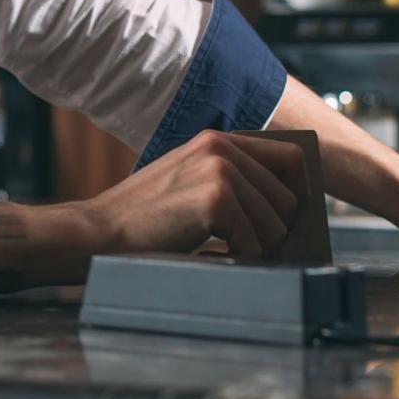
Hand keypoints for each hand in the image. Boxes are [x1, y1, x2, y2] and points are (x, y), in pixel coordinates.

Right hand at [74, 130, 307, 259]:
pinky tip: (211, 253)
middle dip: (275, 230)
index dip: (298, 189)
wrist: (100, 232)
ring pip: (276, 224)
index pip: (291, 157)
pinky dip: (237, 258)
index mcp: (217, 139)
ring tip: (224, 249)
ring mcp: (220, 170)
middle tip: (248, 246)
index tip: (290, 216)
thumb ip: (231, 180)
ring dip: (256, 248)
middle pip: (289, 197)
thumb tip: (285, 212)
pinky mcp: (216, 199)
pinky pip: (254, 243)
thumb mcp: (189, 180)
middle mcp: (222, 147)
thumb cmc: (143, 216)